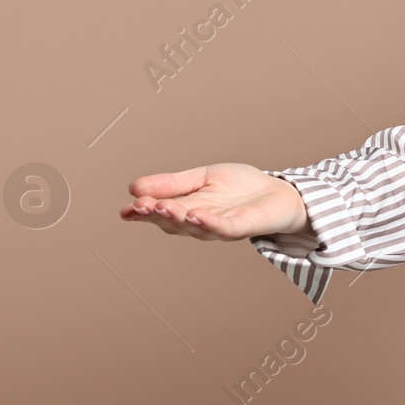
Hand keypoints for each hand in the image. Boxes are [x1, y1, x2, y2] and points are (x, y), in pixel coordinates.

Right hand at [119, 162, 310, 241]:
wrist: (278, 192)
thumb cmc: (240, 187)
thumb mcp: (202, 177)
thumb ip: (172, 183)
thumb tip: (135, 187)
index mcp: (186, 209)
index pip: (159, 213)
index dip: (142, 213)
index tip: (126, 209)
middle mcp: (199, 223)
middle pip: (173, 223)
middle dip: (156, 214)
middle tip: (141, 205)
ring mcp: (220, 227)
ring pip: (194, 226)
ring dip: (178, 217)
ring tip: (164, 207)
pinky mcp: (241, 227)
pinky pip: (223, 227)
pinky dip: (208, 222)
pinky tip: (196, 215)